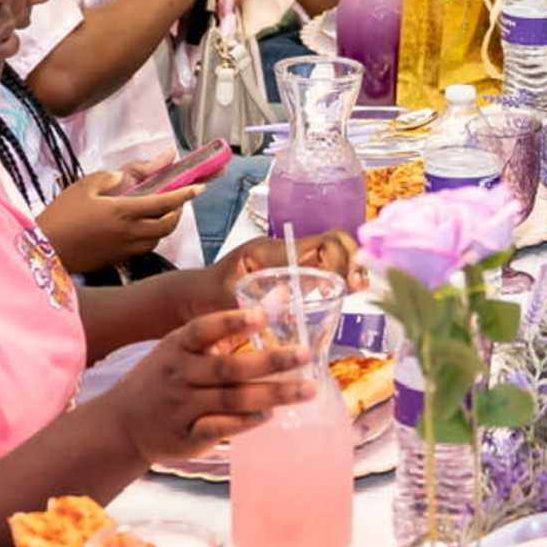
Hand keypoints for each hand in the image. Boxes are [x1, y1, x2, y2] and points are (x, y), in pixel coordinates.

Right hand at [36, 168, 193, 271]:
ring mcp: (124, 250)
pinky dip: (151, 236)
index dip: (185, 194)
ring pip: (158, 239)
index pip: (164, 202)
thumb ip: (115, 176)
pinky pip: (144, 248)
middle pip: (168, 225)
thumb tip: (136, 170)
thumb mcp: (86, 185)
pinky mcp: (117, 260)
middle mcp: (129, 233)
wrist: (45, 248)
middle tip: (178, 198)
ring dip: (165, 225)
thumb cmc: (62, 213)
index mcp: (123, 211)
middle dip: (178, 211)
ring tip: (161, 211)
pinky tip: (142, 227)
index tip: (199, 186)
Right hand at [102, 307, 310, 463]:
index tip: (263, 315)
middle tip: (306, 355)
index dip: (232, 321)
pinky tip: (269, 416)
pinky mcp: (187, 436)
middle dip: (270, 362)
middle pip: (228, 367)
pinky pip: (220, 427)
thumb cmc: (162, 379)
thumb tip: (271, 307)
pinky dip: (246, 422)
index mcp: (176, 347)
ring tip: (306, 389)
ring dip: (272, 394)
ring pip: (231, 399)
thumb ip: (217, 336)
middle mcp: (179, 374)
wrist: (123, 424)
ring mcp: (182, 406)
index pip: (203, 329)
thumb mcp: (177, 349)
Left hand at [209, 225, 355, 304]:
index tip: (350, 282)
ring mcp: (286, 262)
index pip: (316, 243)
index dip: (340, 259)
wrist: (188, 300)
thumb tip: (286, 304)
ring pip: (329, 254)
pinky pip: (320, 270)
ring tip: (358, 288)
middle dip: (351, 260)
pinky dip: (337, 277)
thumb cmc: (203, 299)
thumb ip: (252, 302)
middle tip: (359, 285)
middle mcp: (281, 251)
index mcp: (268, 252)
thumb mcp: (225, 300)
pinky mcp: (288, 276)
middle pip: (330, 243)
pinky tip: (346, 293)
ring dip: (348, 267)